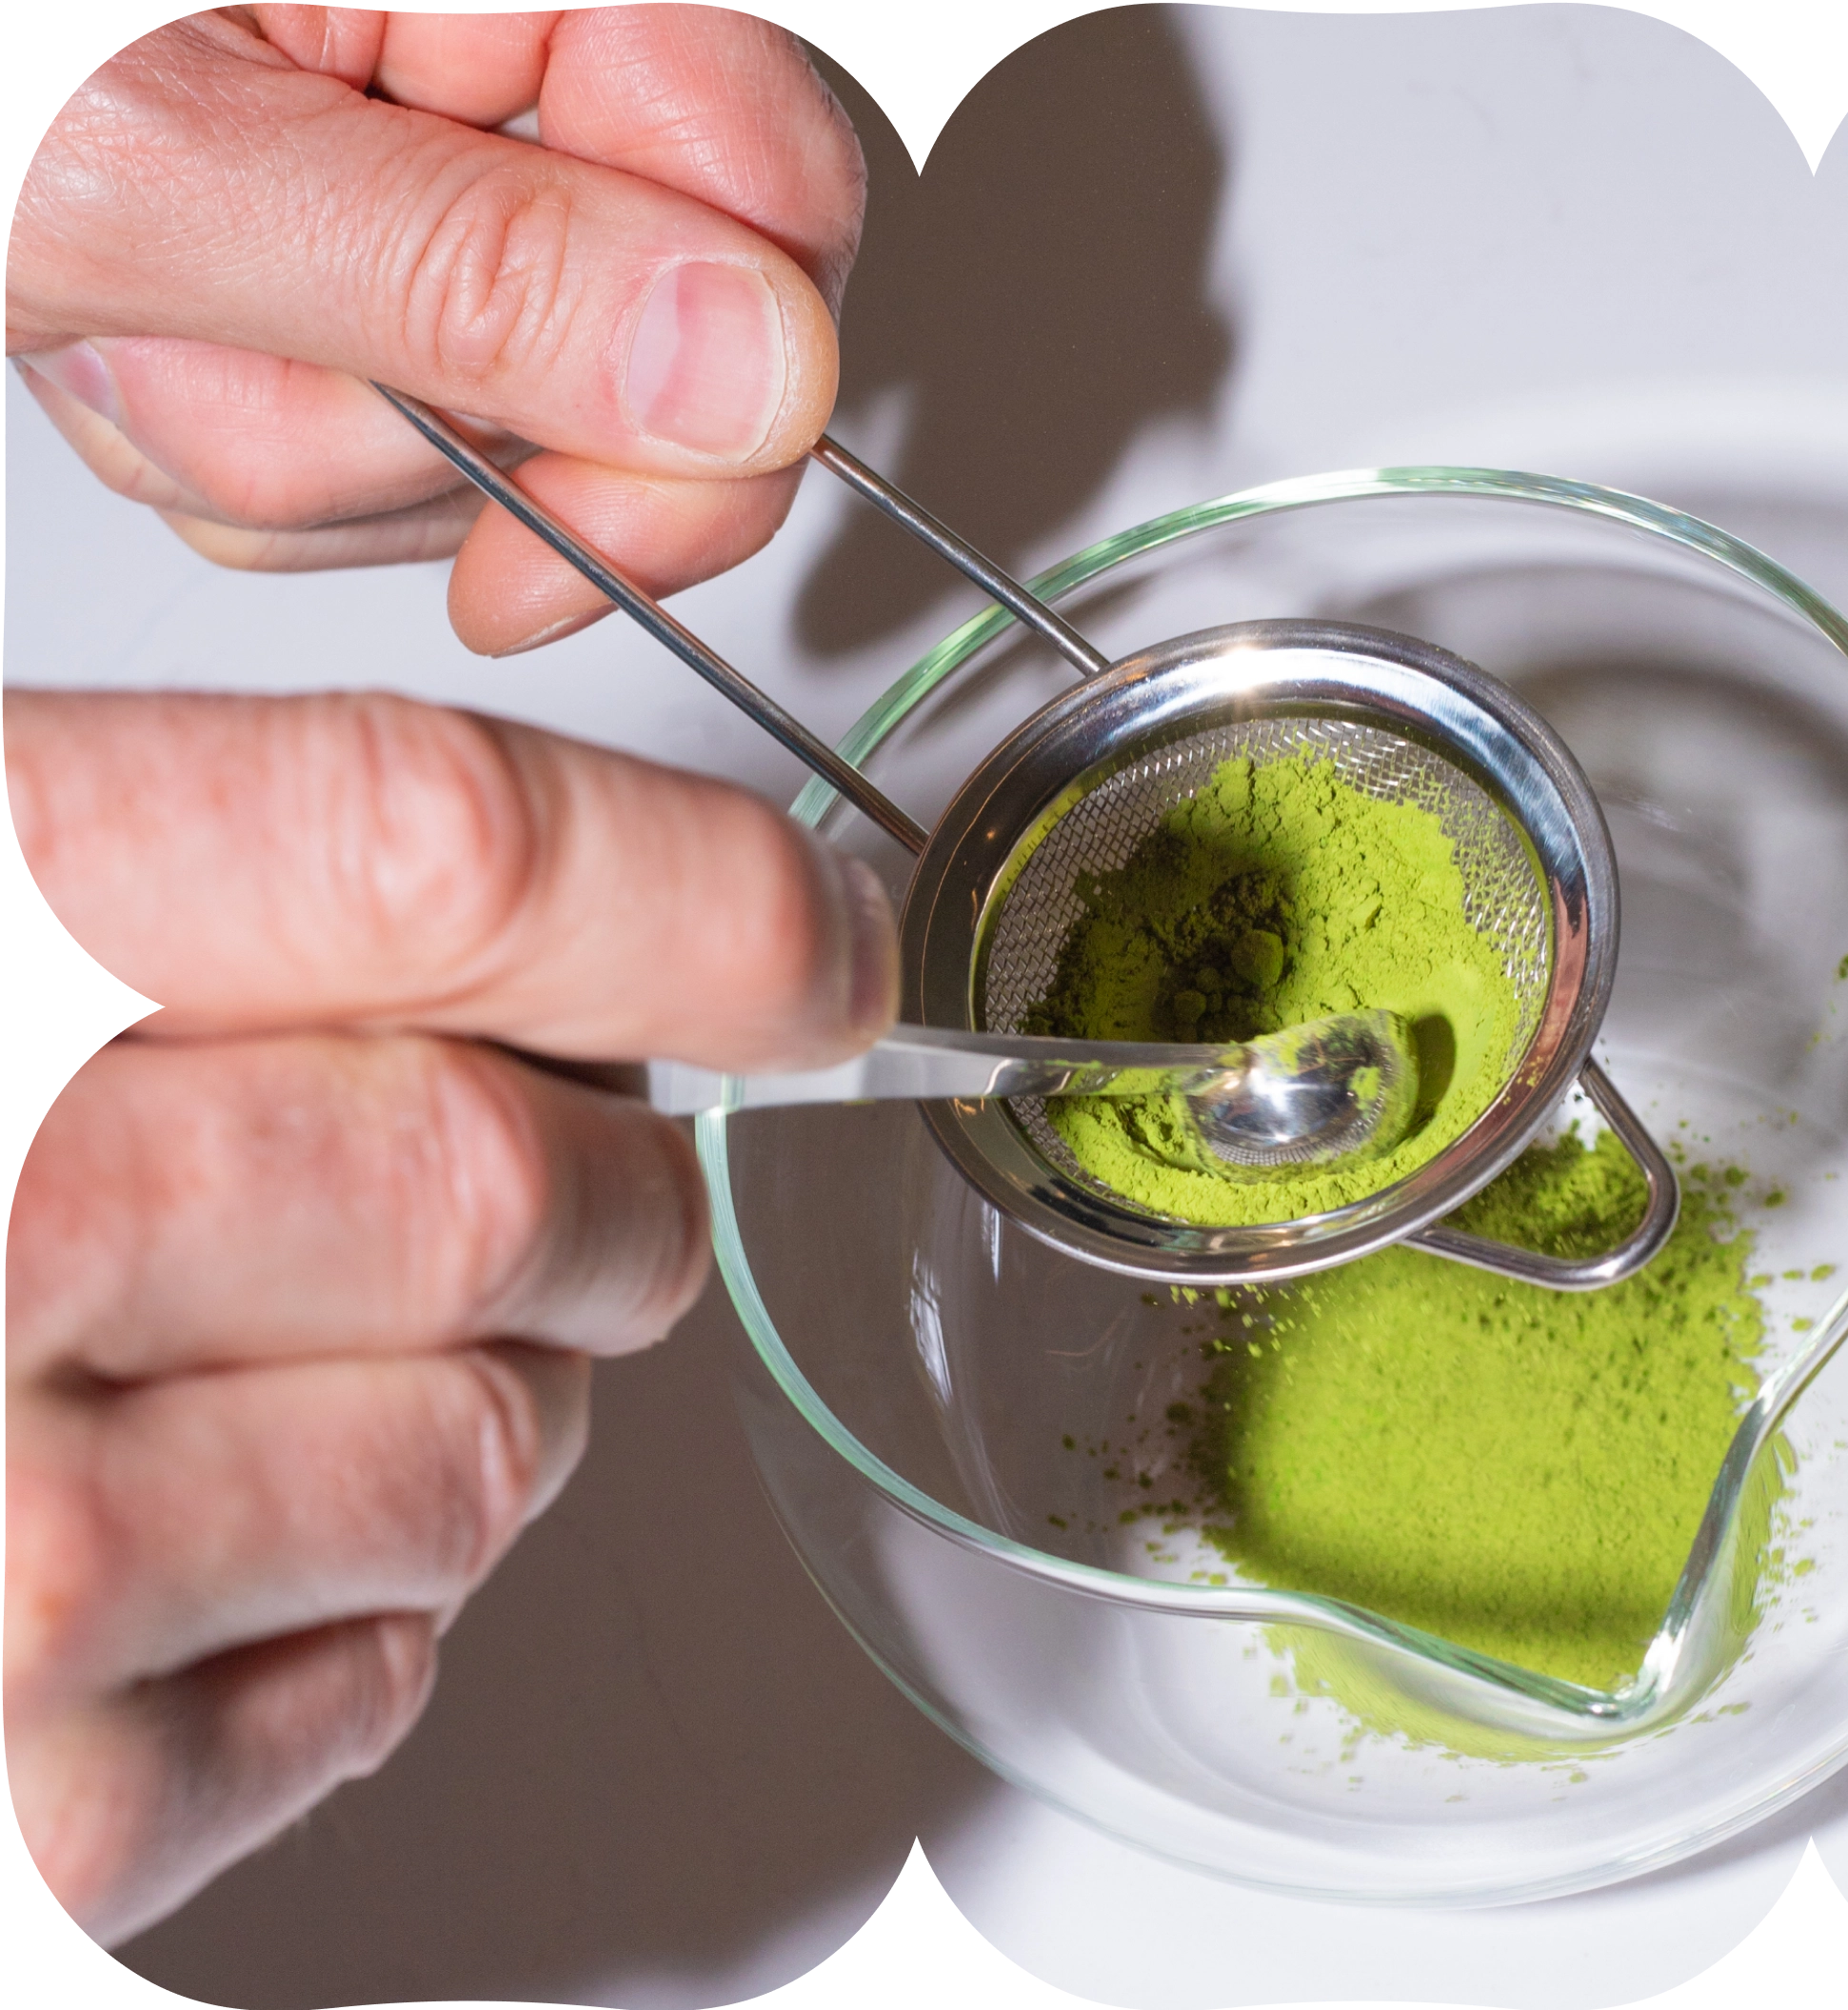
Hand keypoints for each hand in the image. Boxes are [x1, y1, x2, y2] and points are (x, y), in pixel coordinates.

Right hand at [1, 689, 898, 1943]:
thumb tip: (551, 909)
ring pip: (494, 1437)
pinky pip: (380, 1665)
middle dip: (602, 1183)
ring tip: (283, 1374)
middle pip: (517, 1173)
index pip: (436, 856)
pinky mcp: (17, 1826)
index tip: (806, 944)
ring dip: (483, 1399)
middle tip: (546, 1179)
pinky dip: (352, 1607)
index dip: (698, 896)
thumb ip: (164, 887)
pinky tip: (175, 1553)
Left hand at [5, 5, 862, 652]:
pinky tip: (130, 334)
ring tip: (120, 328)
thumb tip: (758, 366)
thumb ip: (471, 269)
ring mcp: (429, 126)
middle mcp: (492, 18)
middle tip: (225, 373)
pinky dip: (253, 428)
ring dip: (300, 433)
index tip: (569, 530)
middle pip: (664, 326)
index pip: (779, 186)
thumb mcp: (135, 164)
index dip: (713, 396)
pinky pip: (404, 414)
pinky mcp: (361, 227)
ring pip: (517, 399)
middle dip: (435, 421)